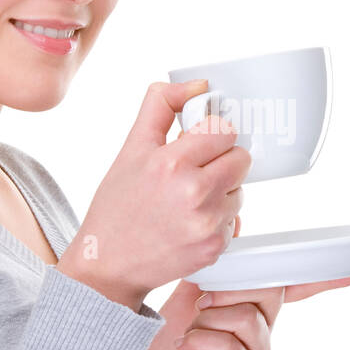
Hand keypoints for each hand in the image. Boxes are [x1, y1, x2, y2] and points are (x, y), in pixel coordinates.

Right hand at [57, 79, 249, 310]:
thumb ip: (161, 105)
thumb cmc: (117, 206)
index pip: (224, 130)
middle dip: (221, 160)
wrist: (108, 264)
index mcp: (172, 163)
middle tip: (194, 171)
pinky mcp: (216, 246)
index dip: (210, 135)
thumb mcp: (131, 148)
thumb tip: (198, 85)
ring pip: (240, 189)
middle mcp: (194, 193)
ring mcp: (208, 223)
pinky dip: (218, 218)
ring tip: (187, 200)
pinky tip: (189, 223)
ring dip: (221, 190)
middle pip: (241, 158)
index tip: (196, 144)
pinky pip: (235, 218)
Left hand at [143, 215, 349, 349]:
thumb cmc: (178, 338)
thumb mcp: (192, 292)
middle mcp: (263, 328)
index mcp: (256, 304)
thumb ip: (216, 263)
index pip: (296, 285)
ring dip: (210, 317)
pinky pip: (229, 346)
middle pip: (269, 291)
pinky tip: (185, 343)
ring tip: (190, 326)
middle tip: (201, 298)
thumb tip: (236, 223)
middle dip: (232, 288)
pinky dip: (200, 338)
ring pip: (247, 318)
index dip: (326, 278)